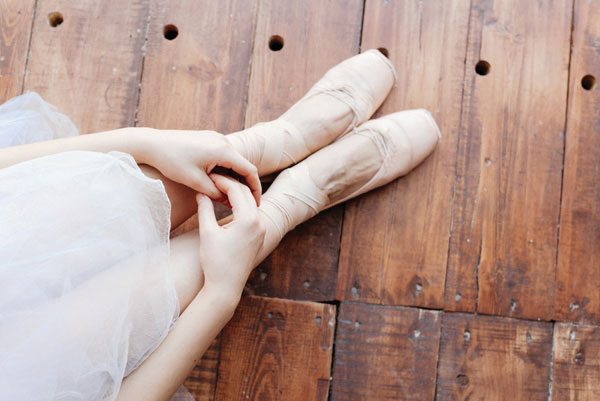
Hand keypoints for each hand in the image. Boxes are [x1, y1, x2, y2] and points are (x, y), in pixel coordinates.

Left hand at [139, 129, 260, 204]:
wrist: (152, 143)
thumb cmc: (171, 162)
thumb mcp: (195, 182)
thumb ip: (216, 194)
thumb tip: (231, 203)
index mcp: (223, 151)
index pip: (249, 171)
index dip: (255, 189)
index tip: (255, 203)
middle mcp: (223, 141)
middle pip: (243, 165)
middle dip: (245, 184)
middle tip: (244, 202)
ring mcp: (216, 138)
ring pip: (233, 161)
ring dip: (234, 177)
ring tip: (231, 194)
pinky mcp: (208, 138)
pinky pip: (224, 155)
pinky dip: (226, 169)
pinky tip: (220, 182)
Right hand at [196, 174, 265, 296]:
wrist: (225, 288)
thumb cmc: (214, 262)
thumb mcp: (207, 233)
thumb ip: (205, 209)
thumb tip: (201, 192)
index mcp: (249, 220)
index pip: (236, 190)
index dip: (221, 180)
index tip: (208, 176)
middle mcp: (260, 223)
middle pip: (246, 194)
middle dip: (230, 184)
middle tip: (213, 178)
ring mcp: (262, 230)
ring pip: (250, 203)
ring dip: (236, 194)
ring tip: (219, 188)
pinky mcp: (259, 237)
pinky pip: (252, 214)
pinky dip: (241, 205)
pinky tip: (227, 203)